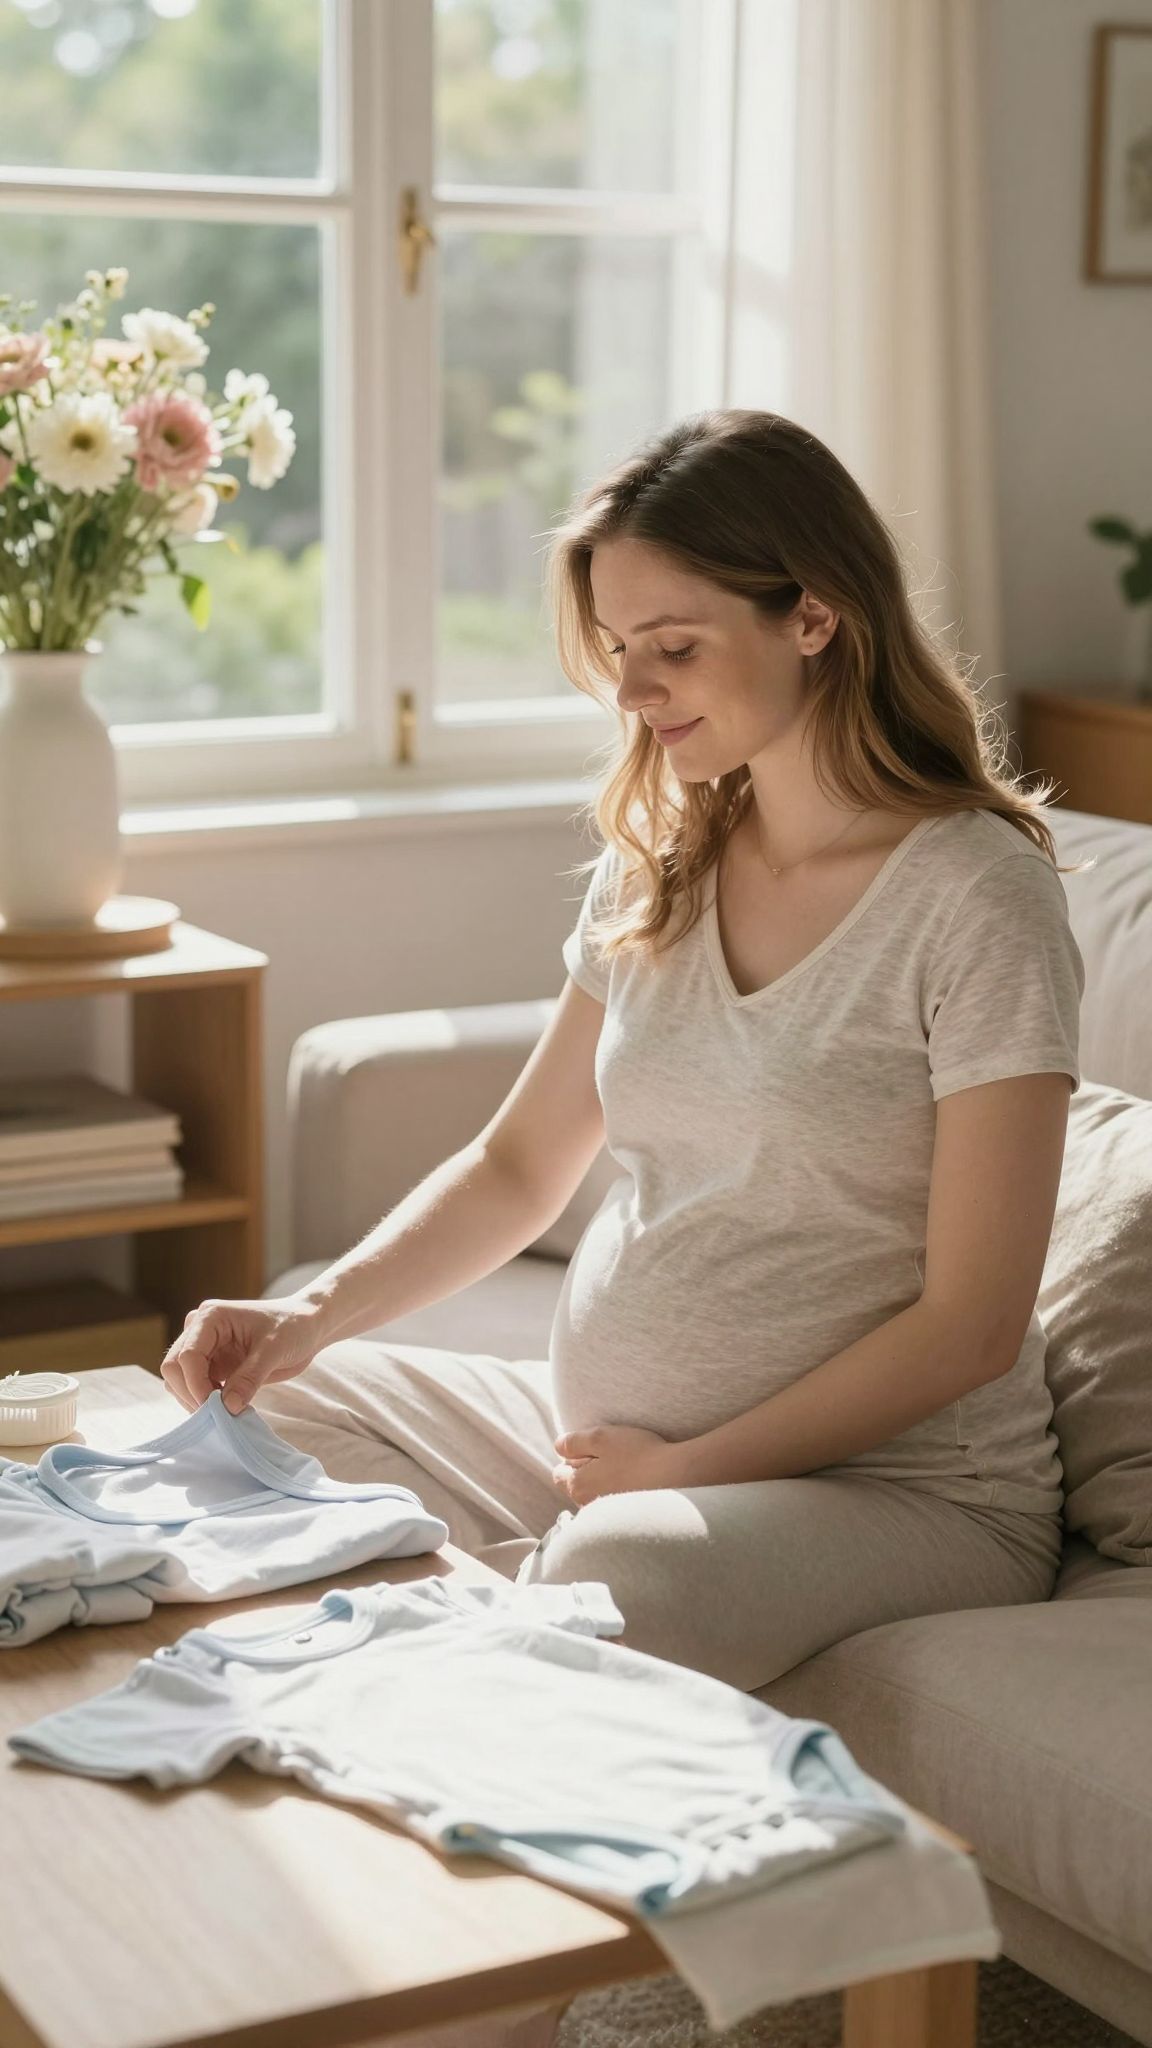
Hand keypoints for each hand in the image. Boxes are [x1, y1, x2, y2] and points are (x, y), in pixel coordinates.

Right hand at [160, 1295, 329, 1413]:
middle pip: (173, 1368)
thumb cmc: (293, 1327)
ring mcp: (203, 1348)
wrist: (306, 1327)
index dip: (196, 1385)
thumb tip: (227, 1407)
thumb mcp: (274, 1350)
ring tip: (225, 1412)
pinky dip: (203, 1401)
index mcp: (211, 1317)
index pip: (187, 1356)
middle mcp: (199, 1330)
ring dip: (195, 1399)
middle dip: (191, 1394)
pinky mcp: (211, 1365)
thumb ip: (249, 1378)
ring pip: (179, 1380)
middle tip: (218, 1415)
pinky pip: (194, 1387)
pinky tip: (226, 1408)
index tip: (215, 1408)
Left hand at [551, 1423, 685, 1504]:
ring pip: (596, 1496)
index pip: (559, 1474)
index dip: (572, 1458)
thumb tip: (558, 1447)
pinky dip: (620, 1493)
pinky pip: (614, 1505)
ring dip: (604, 1483)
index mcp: (577, 1488)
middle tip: (612, 1456)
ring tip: (628, 1468)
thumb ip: (573, 1442)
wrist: (677, 1476)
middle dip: (586, 1472)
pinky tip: (637, 1482)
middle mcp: (588, 1508)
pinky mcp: (626, 1520)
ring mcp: (608, 1516)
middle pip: (577, 1486)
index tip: (592, 1450)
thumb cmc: (637, 1453)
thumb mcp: (600, 1437)